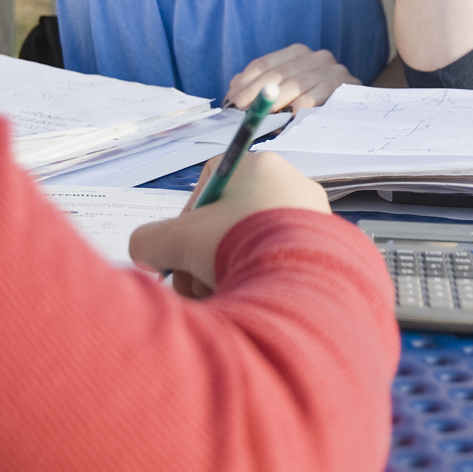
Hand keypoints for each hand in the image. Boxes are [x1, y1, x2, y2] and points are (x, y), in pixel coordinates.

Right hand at [128, 150, 330, 296]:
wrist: (297, 282)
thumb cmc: (236, 245)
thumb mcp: (176, 240)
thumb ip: (149, 241)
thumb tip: (148, 254)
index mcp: (258, 167)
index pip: (211, 186)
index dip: (187, 219)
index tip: (181, 248)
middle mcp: (290, 186)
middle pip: (229, 222)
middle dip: (203, 257)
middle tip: (194, 284)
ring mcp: (311, 219)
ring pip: (251, 246)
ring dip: (225, 273)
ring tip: (221, 296)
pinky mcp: (324, 251)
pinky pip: (278, 264)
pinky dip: (257, 284)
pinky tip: (248, 304)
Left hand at [226, 44, 359, 111]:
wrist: (355, 111)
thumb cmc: (315, 101)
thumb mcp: (286, 90)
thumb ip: (260, 86)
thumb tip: (234, 89)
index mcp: (297, 53)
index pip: (263, 65)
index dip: (245, 83)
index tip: (232, 101)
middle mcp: (315, 56)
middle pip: (277, 74)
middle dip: (257, 95)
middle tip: (243, 113)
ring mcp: (331, 69)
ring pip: (295, 84)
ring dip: (276, 102)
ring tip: (262, 117)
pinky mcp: (344, 85)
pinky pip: (318, 95)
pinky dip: (302, 106)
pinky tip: (291, 116)